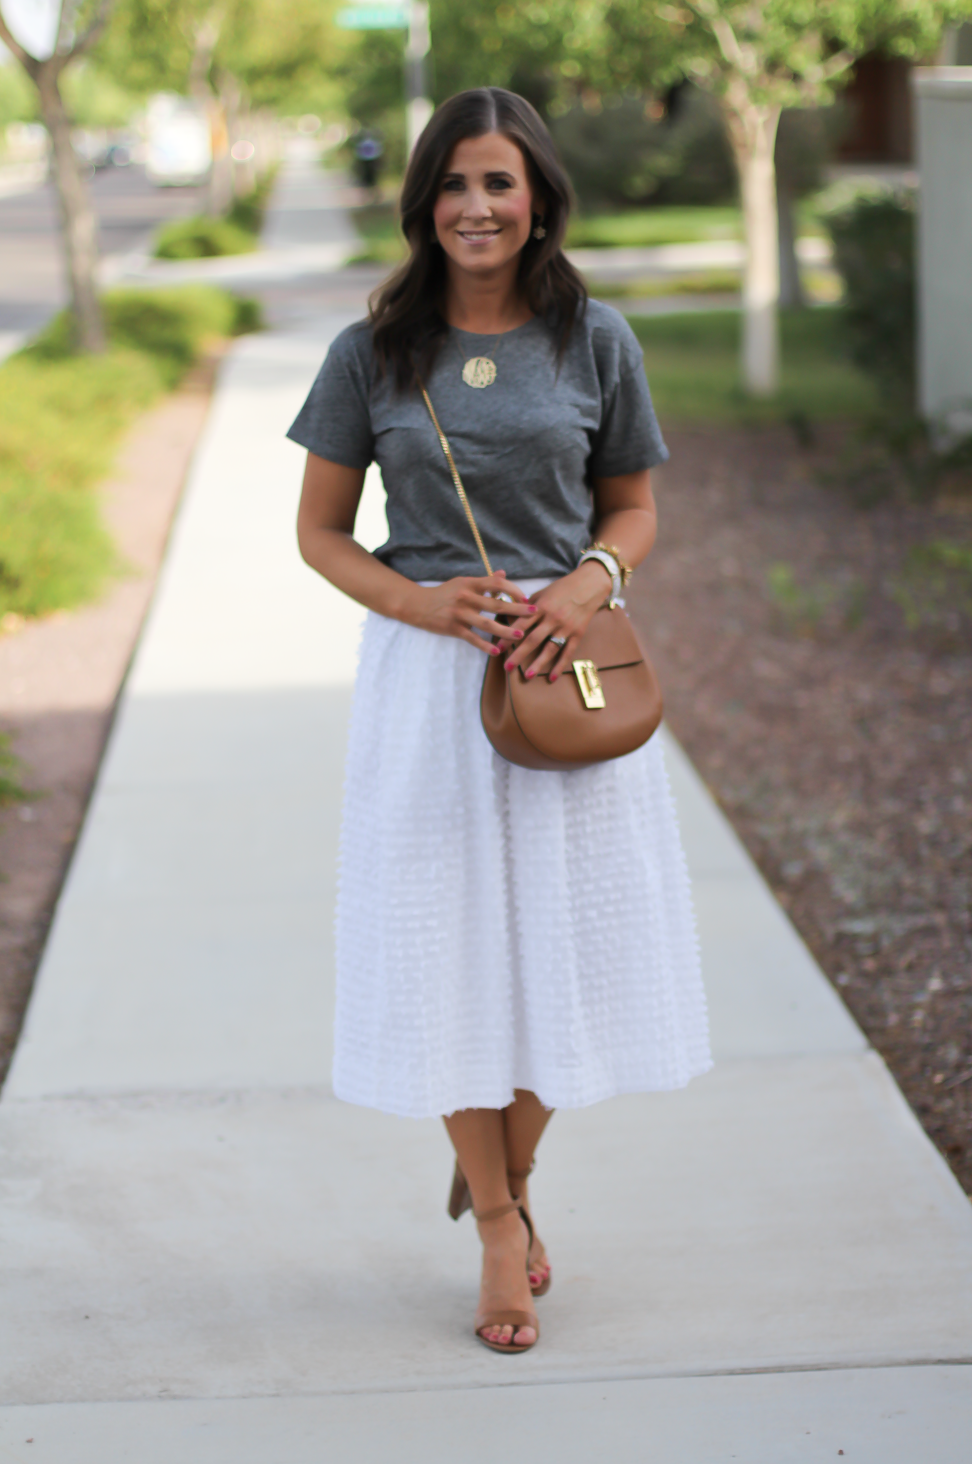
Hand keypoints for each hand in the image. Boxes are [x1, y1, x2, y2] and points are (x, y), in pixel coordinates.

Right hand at [404, 571, 538, 653]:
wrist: (418, 605)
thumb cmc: (443, 593)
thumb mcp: (462, 582)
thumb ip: (484, 580)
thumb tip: (503, 573)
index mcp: (470, 583)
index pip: (496, 583)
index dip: (513, 589)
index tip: (526, 597)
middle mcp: (466, 597)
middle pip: (496, 604)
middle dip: (517, 609)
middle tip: (534, 613)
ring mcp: (459, 614)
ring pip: (487, 624)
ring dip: (505, 630)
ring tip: (520, 635)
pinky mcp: (453, 628)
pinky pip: (472, 638)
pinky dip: (485, 646)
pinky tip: (496, 651)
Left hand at [501, 561, 610, 681]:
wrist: (589, 585)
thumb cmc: (563, 588)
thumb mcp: (543, 592)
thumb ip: (528, 605)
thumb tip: (511, 614)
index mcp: (541, 607)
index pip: (521, 624)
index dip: (508, 636)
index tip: (498, 648)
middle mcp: (552, 618)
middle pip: (533, 639)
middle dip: (519, 654)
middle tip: (507, 666)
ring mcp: (565, 627)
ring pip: (550, 649)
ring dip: (538, 663)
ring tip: (528, 676)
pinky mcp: (577, 634)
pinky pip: (567, 652)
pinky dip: (560, 665)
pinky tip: (552, 677)